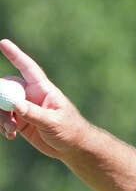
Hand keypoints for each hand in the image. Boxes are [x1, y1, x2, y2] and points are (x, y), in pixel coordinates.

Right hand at [1, 39, 90, 158]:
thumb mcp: (53, 122)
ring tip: (9, 130)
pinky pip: (2, 117)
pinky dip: (1, 125)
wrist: (72, 147)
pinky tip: (10, 135)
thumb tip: (13, 104)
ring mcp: (24, 107)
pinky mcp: (20, 120)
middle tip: (5, 116)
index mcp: (43, 89)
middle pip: (7, 87)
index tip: (3, 42)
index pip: (28, 68)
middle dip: (0, 98)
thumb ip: (33, 113)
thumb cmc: (70, 131)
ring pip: (1, 104)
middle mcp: (32, 95)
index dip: (15, 55)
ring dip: (0, 117)